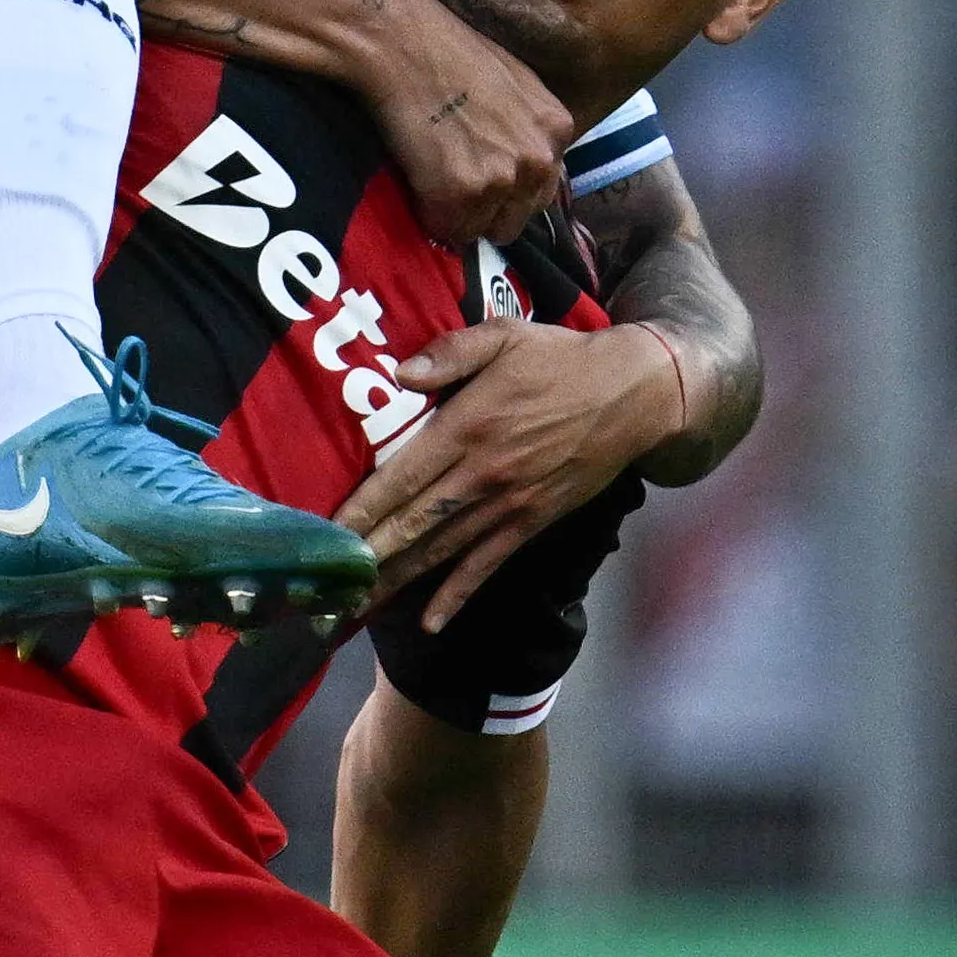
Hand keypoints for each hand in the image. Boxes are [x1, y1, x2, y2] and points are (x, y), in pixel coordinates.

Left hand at [333, 312, 689, 631]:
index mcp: (467, 426)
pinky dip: (457, 595)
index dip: (360, 510)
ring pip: (441, 550)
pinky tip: (431, 621)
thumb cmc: (560, 359)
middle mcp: (482, 473)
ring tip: (357, 606)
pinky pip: (487, 565)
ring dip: (398, 580)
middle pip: (412, 523)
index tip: (325, 536)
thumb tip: (401, 374)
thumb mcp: (505, 336)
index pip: (400, 477)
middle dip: (366, 558)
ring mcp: (508, 504)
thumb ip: (451, 352)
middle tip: (326, 586)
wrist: (632, 397)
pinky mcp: (531, 522)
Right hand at [349, 0, 574, 246]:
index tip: (477, 178)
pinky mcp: (463, 193)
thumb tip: (513, 167)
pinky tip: (417, 178)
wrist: (402, 41)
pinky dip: (428, 213)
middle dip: (485, 210)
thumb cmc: (445, 51)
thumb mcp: (513, 84)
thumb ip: (525, 128)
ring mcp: (504, 178)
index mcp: (557, 130)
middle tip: (451, 181)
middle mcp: (540, 159)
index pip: (541, 192)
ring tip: (431, 176)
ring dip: (456, 215)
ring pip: (481, 230)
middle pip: (516, 220)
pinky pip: (447, 230)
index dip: (505, 191)